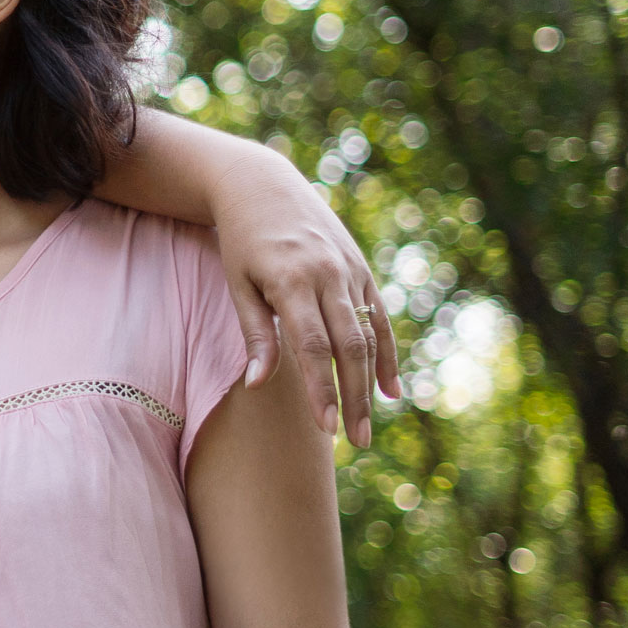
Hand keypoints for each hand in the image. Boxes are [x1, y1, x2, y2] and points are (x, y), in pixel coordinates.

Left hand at [216, 166, 398, 445]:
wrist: (263, 187)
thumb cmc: (240, 241)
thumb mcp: (237, 284)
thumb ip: (254, 334)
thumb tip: (258, 386)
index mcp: (292, 281)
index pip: (311, 348)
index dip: (321, 389)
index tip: (325, 428)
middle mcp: (328, 276)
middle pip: (348, 348)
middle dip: (352, 397)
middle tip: (355, 441)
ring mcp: (350, 272)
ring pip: (369, 336)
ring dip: (370, 384)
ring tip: (366, 426)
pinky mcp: (362, 270)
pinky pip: (379, 317)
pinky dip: (386, 354)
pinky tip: (389, 390)